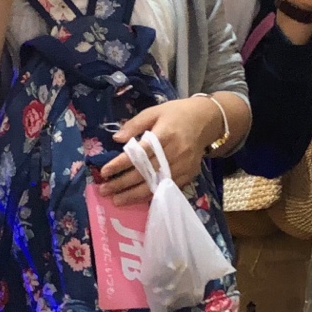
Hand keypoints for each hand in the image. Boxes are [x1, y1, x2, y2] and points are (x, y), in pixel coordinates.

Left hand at [98, 98, 222, 205]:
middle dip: (123, 183)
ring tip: (116, 200)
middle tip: (104, 190)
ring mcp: (183, 166)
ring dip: (134, 195)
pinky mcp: (188, 174)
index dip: (121, 164)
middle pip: (146, 172)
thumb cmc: (177, 114)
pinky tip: (136, 199)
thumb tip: (116, 139)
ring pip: (155, 184)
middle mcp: (175, 152)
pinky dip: (150, 195)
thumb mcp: (154, 111)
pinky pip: (166, 188)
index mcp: (165, 135)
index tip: (104, 172)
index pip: (139, 153)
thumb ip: (135, 124)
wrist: (206, 120)